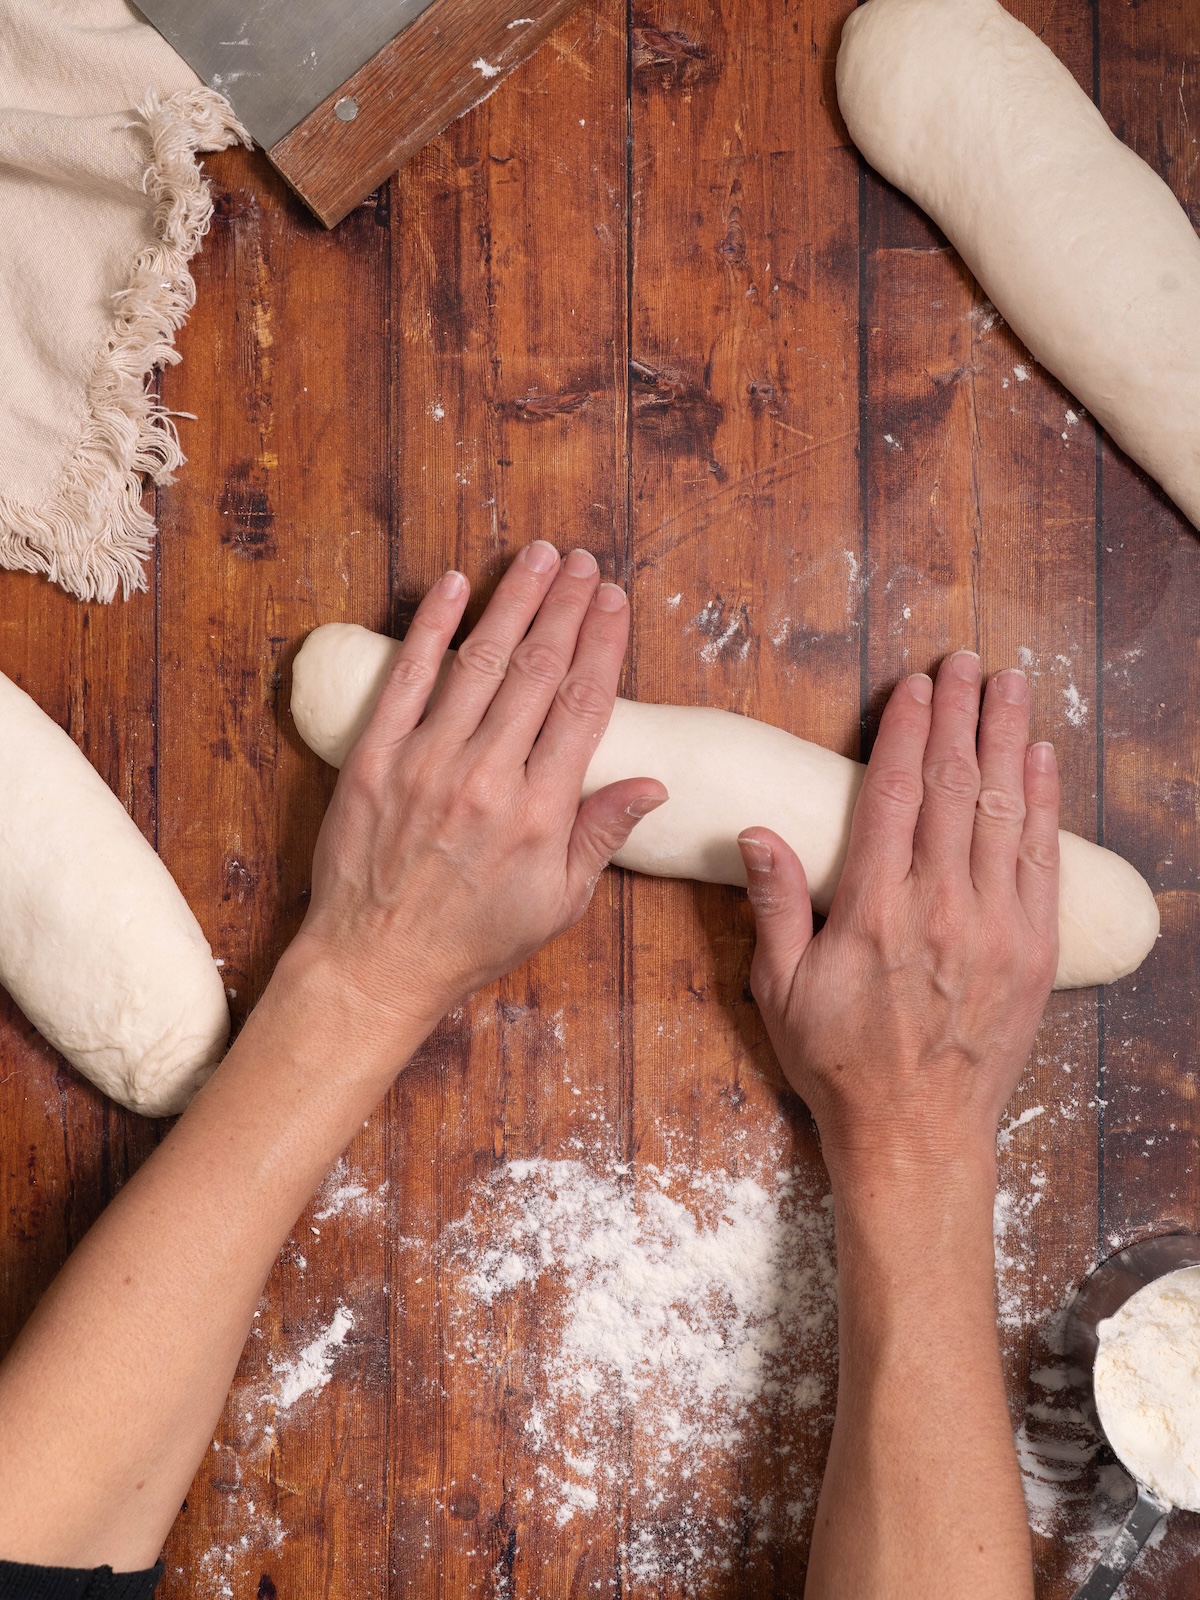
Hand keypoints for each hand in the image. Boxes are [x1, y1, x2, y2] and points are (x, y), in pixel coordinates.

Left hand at [296, 543, 665, 1040]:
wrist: (377, 961)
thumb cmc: (474, 937)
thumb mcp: (559, 902)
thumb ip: (603, 835)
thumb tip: (653, 785)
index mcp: (541, 811)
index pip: (582, 704)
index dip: (601, 644)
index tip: (613, 601)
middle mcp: (486, 777)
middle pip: (537, 670)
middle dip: (564, 607)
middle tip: (583, 562)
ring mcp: (426, 762)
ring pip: (480, 662)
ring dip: (512, 601)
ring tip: (538, 558)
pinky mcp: (374, 759)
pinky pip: (406, 678)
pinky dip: (430, 628)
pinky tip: (454, 585)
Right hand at [738, 651, 1058, 1178]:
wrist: (917, 1135)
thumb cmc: (840, 1064)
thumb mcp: (780, 989)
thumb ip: (775, 905)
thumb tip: (757, 833)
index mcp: (875, 911)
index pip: (891, 795)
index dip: (903, 732)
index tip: (911, 686)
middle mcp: (941, 908)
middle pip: (953, 787)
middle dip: (958, 716)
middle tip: (964, 662)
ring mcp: (996, 927)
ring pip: (1003, 810)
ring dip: (1007, 740)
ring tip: (1009, 686)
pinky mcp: (1034, 950)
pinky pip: (1041, 859)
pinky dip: (1043, 803)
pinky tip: (1041, 759)